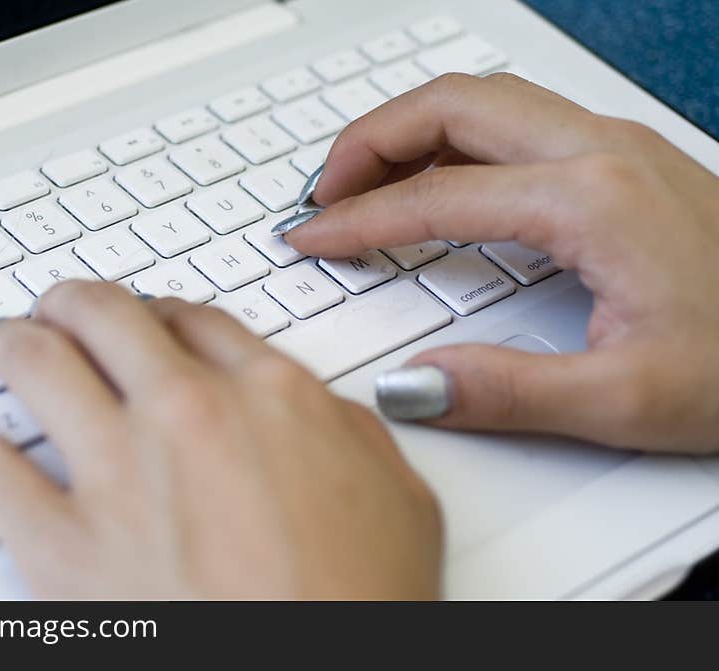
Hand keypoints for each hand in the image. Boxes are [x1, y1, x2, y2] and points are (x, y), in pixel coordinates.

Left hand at [0, 283, 441, 598]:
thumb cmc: (363, 600)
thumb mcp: (398, 494)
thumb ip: (350, 432)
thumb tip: (319, 411)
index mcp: (271, 396)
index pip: (195, 322)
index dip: (162, 312)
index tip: (149, 321)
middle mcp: (190, 415)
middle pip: (108, 317)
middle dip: (78, 304)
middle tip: (65, 310)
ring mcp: (121, 472)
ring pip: (38, 364)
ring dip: (15, 343)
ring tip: (7, 344)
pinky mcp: (64, 546)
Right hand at [283, 73, 718, 453]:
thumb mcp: (627, 401)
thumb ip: (508, 392)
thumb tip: (412, 385)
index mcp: (591, 201)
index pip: (435, 196)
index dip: (356, 218)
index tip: (309, 238)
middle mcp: (601, 152)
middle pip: (452, 105)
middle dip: (369, 140)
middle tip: (321, 192)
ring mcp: (615, 147)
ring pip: (483, 101)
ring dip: (409, 129)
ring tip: (362, 180)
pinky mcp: (621, 162)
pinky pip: (514, 122)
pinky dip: (452, 139)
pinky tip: (436, 180)